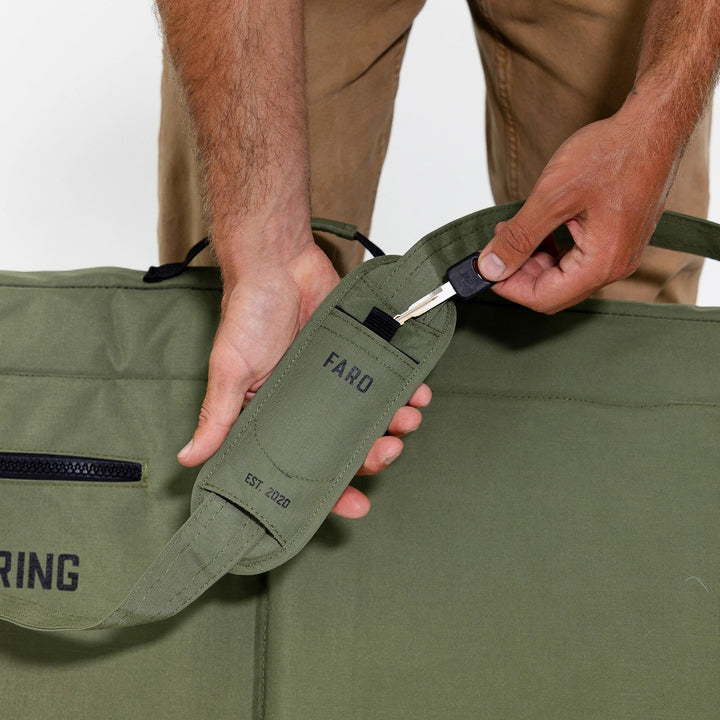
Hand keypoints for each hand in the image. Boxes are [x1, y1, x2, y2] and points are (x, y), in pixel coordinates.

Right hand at [177, 236, 430, 518]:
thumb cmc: (249, 311)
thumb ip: (217, 415)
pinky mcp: (361, 353)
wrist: (278, 260)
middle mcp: (311, 405)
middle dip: (371, 457)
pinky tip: (419, 392)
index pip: (305, 467)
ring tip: (407, 420)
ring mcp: (340, 380)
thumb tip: (189, 458)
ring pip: (374, 416)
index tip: (356, 507)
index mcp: (277, 417)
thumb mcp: (230, 369)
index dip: (329, 492)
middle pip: (348, 446)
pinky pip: (391, 378)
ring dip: (395, 424)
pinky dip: (409, 388)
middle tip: (387, 453)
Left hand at [477, 110, 678, 312]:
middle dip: (519, 272)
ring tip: (513, 231)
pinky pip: (578, 259)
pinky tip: (539, 228)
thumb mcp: (552, 197)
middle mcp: (615, 266)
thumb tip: (491, 267)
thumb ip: (519, 237)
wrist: (653, 124)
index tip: (485, 269)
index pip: (543, 297)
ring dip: (533, 260)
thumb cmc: (613, 153)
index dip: (508, 286)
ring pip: (564, 275)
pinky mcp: (618, 239)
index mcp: (602, 263)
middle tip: (497, 246)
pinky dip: (552, 249)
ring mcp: (620, 253)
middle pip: (554, 291)